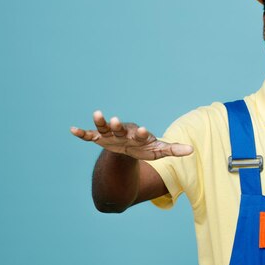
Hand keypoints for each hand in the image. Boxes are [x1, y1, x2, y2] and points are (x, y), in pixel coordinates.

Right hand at [71, 110, 192, 159]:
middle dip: (118, 125)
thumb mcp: (159, 151)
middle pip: (121, 128)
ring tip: (97, 113)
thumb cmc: (145, 147)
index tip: (144, 131)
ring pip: (105, 127)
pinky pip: (89, 136)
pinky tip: (72, 130)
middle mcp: (124, 132)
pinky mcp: (100, 139)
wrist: (128, 147)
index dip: (143, 133)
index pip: (142, 134)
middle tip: (116, 120)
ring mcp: (111, 135)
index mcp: (139, 135)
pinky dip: (81, 133)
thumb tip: (193, 150)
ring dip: (100, 121)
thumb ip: (173, 149)